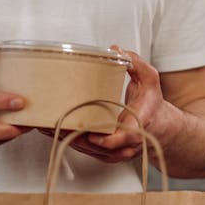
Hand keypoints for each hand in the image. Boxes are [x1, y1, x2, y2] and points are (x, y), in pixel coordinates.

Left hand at [43, 47, 179, 165]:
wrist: (158, 126)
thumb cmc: (151, 103)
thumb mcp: (149, 79)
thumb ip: (136, 64)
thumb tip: (117, 50)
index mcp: (137, 126)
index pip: (123, 138)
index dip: (106, 138)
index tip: (92, 133)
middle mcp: (125, 144)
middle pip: (96, 146)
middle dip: (75, 135)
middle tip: (56, 122)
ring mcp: (114, 152)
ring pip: (87, 149)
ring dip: (67, 138)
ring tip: (47, 125)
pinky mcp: (104, 154)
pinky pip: (84, 150)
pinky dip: (68, 140)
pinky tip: (53, 130)